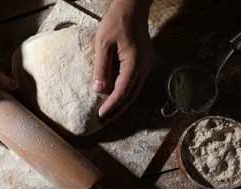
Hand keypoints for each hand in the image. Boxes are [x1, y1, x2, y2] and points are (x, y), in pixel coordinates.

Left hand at [92, 0, 153, 120]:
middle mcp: (144, 66)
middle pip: (132, 95)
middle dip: (118, 110)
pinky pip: (135, 83)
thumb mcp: (103, 44)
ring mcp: (147, 64)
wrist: (132, 7)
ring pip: (135, 91)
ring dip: (123, 103)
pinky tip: (116, 98)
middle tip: (105, 121)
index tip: (101, 115)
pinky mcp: (144, 62)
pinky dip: (126, 93)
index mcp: (135, 62)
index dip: (112, 104)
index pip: (122, 90)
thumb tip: (98, 90)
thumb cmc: (116, 22)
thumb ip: (101, 68)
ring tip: (110, 114)